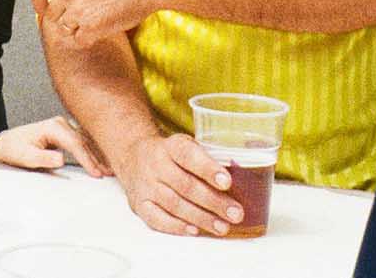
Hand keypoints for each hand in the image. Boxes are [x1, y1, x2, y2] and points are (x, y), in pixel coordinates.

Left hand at [0, 117, 108, 176]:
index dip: (88, 159)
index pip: (76, 143)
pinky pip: (83, 142)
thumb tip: (61, 159)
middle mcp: (61, 123)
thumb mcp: (26, 157)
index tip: (96, 173)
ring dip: (98, 154)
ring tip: (111, 168)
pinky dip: (93, 151)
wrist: (6, 144)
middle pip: (84, 141)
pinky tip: (102, 160)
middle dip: (98, 157)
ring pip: (86, 141)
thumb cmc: (14, 149)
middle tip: (111, 172)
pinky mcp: (66, 133)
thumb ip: (43, 158)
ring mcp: (64, 126)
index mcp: (53, 126)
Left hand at [29, 0, 155, 45]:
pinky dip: (87, 38)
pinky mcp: (92, 28)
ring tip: (93, 17)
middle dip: (64, 14)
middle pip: (52, 13)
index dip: (38, 2)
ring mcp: (79, 11)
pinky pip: (79, 40)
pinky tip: (99, 28)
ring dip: (76, 27)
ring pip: (64, 28)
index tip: (45, 7)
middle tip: (83, 11)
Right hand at [115, 132, 240, 236]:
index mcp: (171, 146)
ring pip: (175, 205)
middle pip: (186, 185)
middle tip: (235, 213)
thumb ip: (208, 158)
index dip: (208, 169)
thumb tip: (243, 176)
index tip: (227, 182)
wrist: (133, 156)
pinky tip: (195, 230)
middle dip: (214, 202)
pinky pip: (158, 219)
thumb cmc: (169, 154)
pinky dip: (177, 226)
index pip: (189, 155)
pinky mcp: (139, 205)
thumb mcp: (186, 145)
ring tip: (223, 226)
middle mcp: (156, 165)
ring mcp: (145, 186)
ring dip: (201, 218)